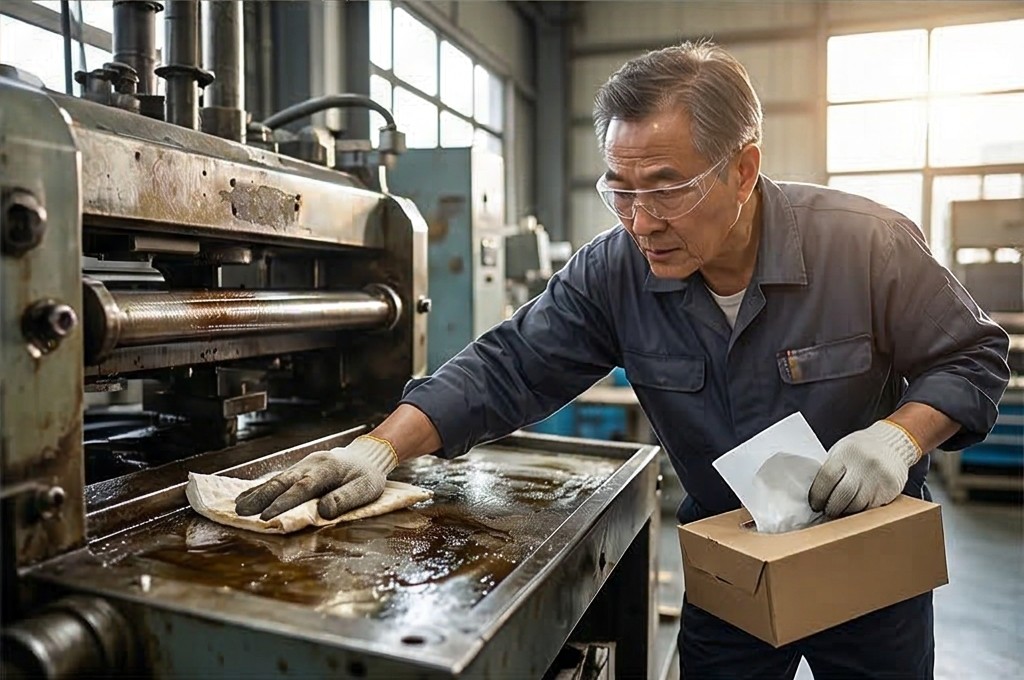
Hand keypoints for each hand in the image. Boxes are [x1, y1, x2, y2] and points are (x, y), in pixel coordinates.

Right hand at [234, 435, 398, 520]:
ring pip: (277, 479)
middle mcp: (311, 464)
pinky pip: (278, 478)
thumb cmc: (367, 476)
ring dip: (257, 493)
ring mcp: (303, 465)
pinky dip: (261, 488)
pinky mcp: (299, 469)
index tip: (267, 516)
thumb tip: (323, 511)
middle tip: (241, 513)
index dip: (284, 502)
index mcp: (328, 468)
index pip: (303, 487)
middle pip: (283, 481)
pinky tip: (247, 497)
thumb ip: (345, 499)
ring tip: (238, 507)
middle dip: (261, 498)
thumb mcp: (365, 489)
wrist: (368, 456)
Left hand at [808, 420, 921, 517]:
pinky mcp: (891, 488)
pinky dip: (861, 510)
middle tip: (827, 510)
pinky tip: (857, 506)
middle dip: (831, 507)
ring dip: (846, 511)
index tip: (815, 504)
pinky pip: (872, 507)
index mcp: (847, 452)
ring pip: (857, 505)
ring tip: (841, 509)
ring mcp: (879, 477)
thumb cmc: (861, 448)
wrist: (894, 441)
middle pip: (842, 495)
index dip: (818, 495)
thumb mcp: (841, 451)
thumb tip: (817, 494)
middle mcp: (864, 464)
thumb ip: (830, 469)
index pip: (827, 478)